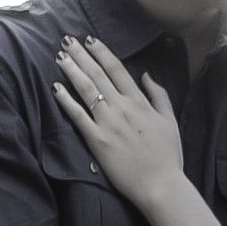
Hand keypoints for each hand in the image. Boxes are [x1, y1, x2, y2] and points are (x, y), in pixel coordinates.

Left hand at [53, 36, 183, 206]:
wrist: (161, 185)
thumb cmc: (168, 156)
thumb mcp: (170, 121)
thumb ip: (159, 95)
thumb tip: (146, 75)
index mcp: (139, 102)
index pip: (117, 70)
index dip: (102, 53)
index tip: (90, 40)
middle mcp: (122, 108)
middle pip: (98, 75)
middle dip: (81, 55)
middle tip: (66, 40)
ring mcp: (108, 123)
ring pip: (86, 90)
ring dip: (72, 71)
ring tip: (60, 57)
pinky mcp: (97, 141)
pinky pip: (78, 117)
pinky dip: (66, 101)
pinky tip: (56, 88)